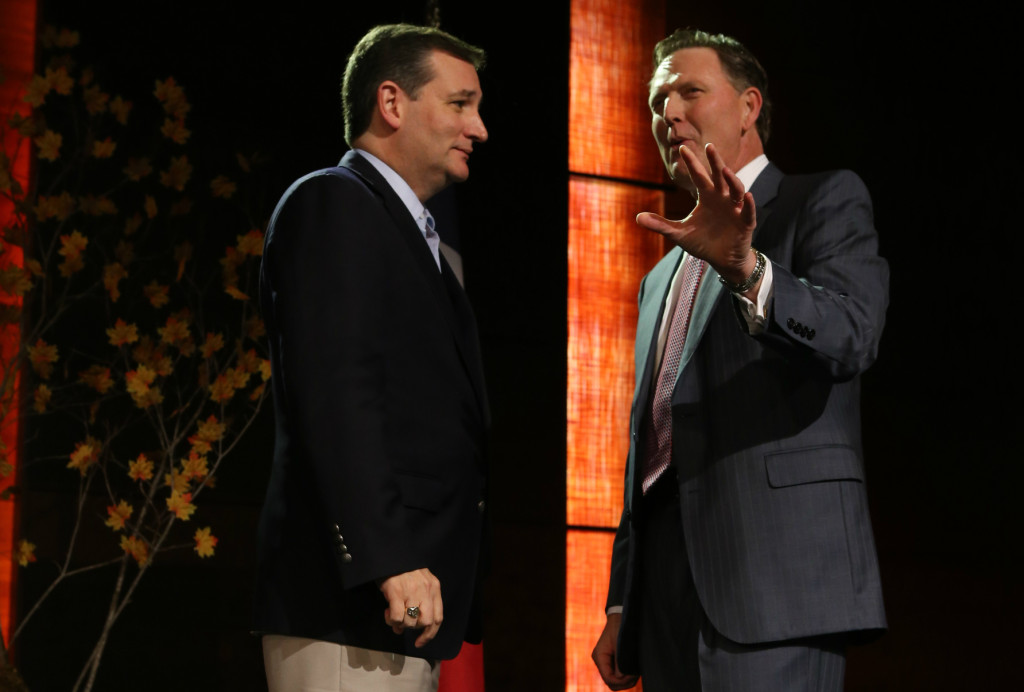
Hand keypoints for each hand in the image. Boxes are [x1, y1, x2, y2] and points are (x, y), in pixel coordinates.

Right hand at [379, 568, 442, 647]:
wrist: (391, 554)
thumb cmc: (404, 569)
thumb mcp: (420, 581)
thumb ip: (421, 601)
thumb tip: (408, 627)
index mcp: (434, 588)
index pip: (438, 618)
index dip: (429, 634)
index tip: (420, 642)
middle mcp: (426, 590)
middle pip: (426, 622)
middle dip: (414, 629)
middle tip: (404, 625)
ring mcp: (411, 591)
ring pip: (410, 622)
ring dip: (400, 625)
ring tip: (393, 617)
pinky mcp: (396, 592)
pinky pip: (396, 617)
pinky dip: (391, 620)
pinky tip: (387, 613)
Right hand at [592, 613, 638, 689]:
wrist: (620, 616)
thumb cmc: (621, 627)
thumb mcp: (620, 644)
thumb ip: (620, 661)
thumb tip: (622, 677)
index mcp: (600, 656)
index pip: (608, 677)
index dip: (620, 681)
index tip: (632, 676)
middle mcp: (601, 661)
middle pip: (610, 682)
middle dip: (623, 683)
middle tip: (635, 676)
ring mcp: (606, 662)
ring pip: (615, 681)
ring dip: (626, 681)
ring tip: (636, 673)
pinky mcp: (612, 661)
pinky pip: (618, 675)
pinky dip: (626, 676)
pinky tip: (634, 671)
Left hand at [637, 142, 757, 286]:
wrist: (722, 259)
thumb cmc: (703, 242)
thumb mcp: (678, 233)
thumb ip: (660, 224)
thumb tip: (637, 217)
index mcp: (706, 197)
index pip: (698, 176)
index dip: (692, 163)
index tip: (682, 148)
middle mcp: (722, 198)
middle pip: (719, 176)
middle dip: (715, 161)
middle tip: (708, 146)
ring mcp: (735, 209)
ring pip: (736, 189)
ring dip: (732, 180)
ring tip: (725, 170)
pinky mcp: (745, 222)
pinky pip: (748, 211)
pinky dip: (749, 204)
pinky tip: (747, 196)